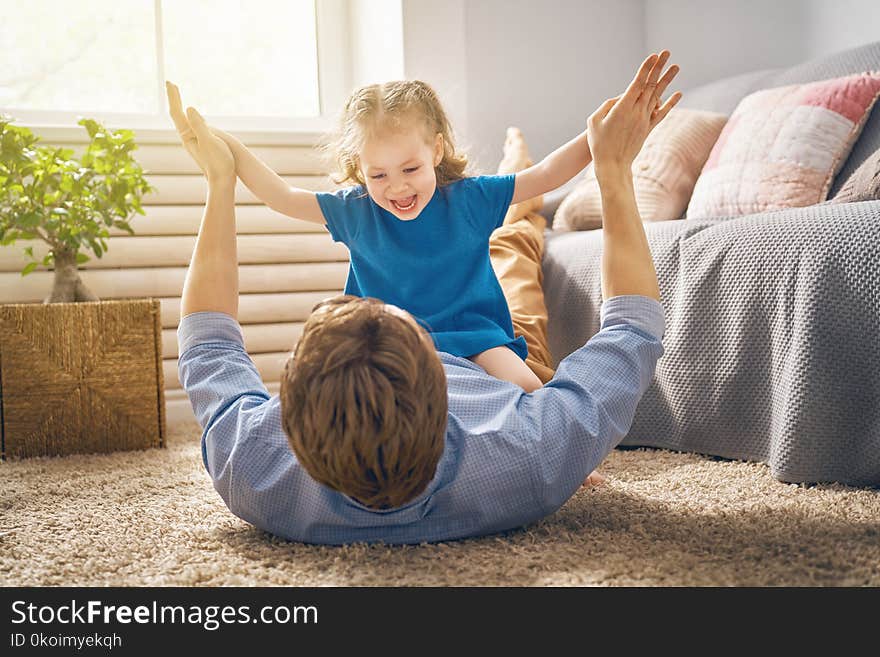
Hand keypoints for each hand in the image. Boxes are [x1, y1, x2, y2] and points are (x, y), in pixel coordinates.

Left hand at [165, 81, 234, 183]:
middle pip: (178, 115)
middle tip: (171, 85)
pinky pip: (193, 127)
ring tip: (177, 97)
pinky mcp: (202, 147)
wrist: (223, 182)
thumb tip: (188, 108)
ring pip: (184, 122)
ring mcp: (195, 143)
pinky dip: (190, 118)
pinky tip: (194, 119)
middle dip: (175, 99)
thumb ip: (199, 125)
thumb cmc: (219, 163)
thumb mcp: (210, 141)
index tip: (170, 82)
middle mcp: (189, 139)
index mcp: (188, 136)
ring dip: (180, 108)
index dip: (174, 97)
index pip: (177, 112)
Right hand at [587, 51, 680, 180]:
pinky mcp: (648, 129)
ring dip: (666, 80)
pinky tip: (678, 93)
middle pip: (650, 85)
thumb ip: (607, 105)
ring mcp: (644, 120)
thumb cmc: (599, 144)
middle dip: (658, 68)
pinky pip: (661, 113)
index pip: (638, 83)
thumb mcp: (594, 121)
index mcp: (623, 108)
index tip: (654, 56)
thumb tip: (621, 98)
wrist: (612, 166)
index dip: (647, 68)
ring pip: (658, 96)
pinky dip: (670, 102)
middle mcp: (637, 112)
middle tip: (666, 52)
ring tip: (676, 66)